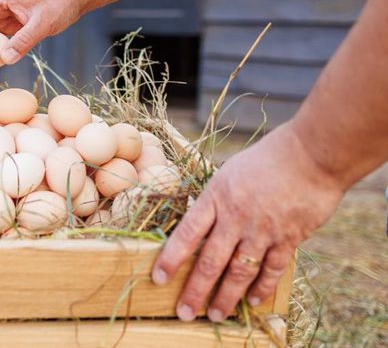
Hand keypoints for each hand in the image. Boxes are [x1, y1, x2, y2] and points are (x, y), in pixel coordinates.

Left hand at [152, 122, 345, 321]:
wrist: (311, 154)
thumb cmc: (265, 160)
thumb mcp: (228, 174)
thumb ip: (214, 202)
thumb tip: (196, 226)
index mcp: (216, 197)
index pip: (187, 233)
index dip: (171, 258)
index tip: (158, 278)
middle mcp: (236, 217)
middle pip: (211, 261)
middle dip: (195, 290)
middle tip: (183, 312)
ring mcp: (263, 229)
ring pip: (240, 272)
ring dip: (226, 296)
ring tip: (214, 315)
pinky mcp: (289, 238)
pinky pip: (271, 269)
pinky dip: (261, 288)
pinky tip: (252, 301)